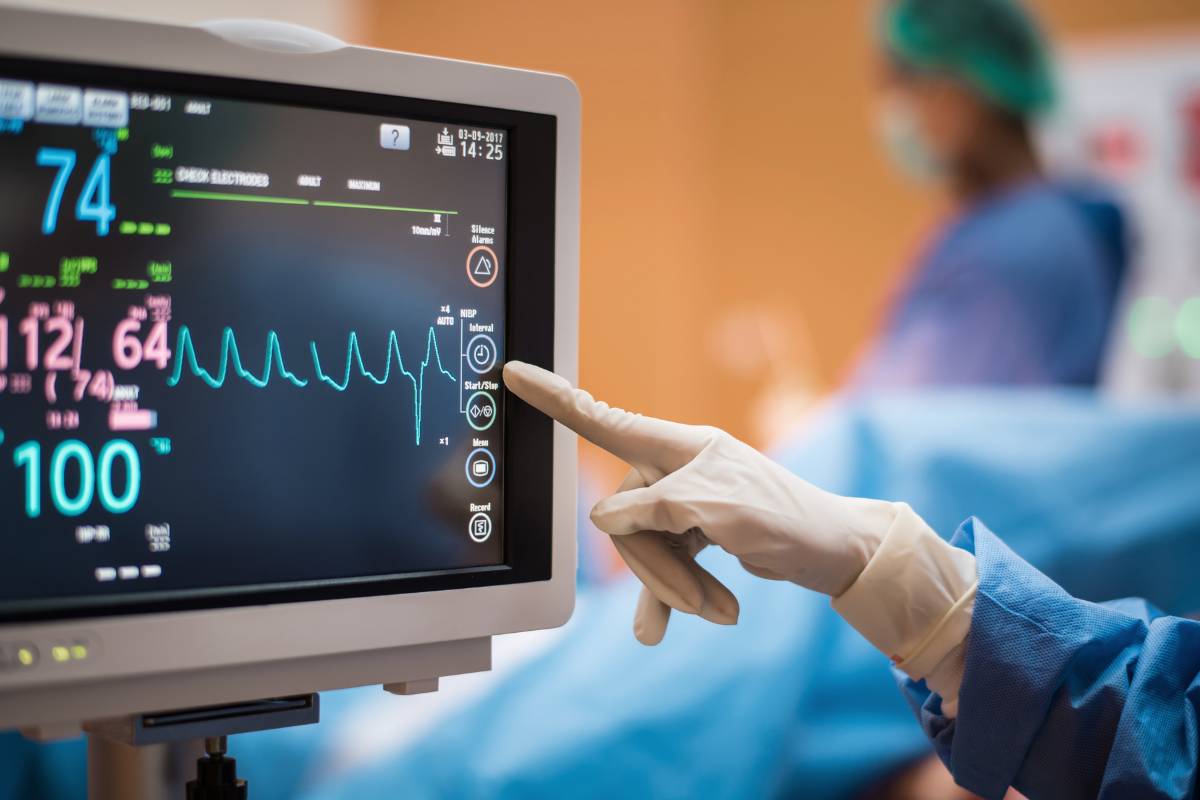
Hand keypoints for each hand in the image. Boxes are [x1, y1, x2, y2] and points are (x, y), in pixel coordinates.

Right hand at [503, 361, 898, 643]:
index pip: (603, 421)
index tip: (512, 370)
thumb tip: (603, 520)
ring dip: (675, 587)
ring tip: (718, 612)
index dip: (555, 399)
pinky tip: (658, 631)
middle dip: (657, 569)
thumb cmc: (783, 517)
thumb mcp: (716, 510)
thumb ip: (654, 510)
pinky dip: (669, 596)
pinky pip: (662, 566)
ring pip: (643, 548)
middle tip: (700, 603)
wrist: (832, 552)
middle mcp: (675, 469)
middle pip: (625, 519)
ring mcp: (682, 504)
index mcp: (678, 446)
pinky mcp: (693, 534)